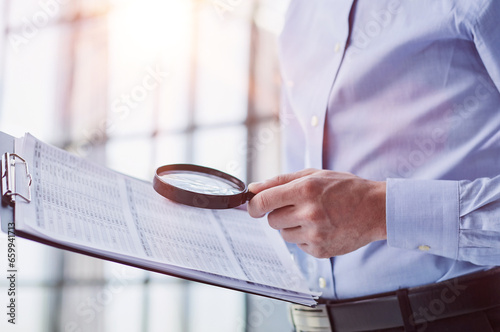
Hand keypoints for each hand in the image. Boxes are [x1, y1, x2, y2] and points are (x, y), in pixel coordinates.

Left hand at [247, 169, 386, 257]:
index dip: (254, 205)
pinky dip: (305, 237)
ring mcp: (315, 234)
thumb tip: (253, 188)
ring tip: (313, 217)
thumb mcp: (314, 175)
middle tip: (297, 207)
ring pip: (283, 234)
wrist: (376, 209)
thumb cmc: (345, 188)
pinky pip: (298, 245)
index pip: (264, 201)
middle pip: (271, 220)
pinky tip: (322, 227)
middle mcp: (309, 213)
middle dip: (278, 213)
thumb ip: (281, 181)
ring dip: (291, 226)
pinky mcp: (320, 250)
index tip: (254, 207)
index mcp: (305, 190)